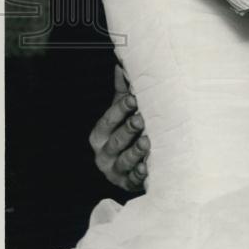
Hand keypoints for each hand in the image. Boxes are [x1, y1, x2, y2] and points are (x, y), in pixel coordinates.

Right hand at [88, 64, 148, 192]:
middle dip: (128, 129)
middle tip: (141, 119)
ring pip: (124, 161)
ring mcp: (115, 172)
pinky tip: (148, 167)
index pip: (108, 120)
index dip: (120, 109)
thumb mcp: (123, 112)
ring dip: (135, 152)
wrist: (136, 164)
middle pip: (115, 141)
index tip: (134, 98)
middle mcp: (104, 154)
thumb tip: (121, 63)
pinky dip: (140, 174)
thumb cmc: (129, 132)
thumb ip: (123, 91)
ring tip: (147, 142)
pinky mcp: (128, 185)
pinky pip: (134, 181)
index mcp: (100, 134)